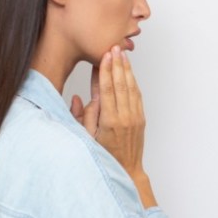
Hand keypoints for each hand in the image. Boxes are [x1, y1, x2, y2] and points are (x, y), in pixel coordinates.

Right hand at [72, 45, 156, 206]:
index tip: (104, 56)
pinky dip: (132, 81)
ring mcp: (135, 117)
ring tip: (121, 54)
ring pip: (131, 87)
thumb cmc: (104, 156)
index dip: (105, 71)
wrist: (127, 169)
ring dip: (126, 69)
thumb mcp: (86, 138)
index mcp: (109, 121)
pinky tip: (128, 71)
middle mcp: (124, 117)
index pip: (107, 89)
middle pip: (120, 84)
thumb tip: (76, 98)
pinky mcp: (141, 118)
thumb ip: (82, 117)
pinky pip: (137, 95)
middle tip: (114, 47)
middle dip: (117, 64)